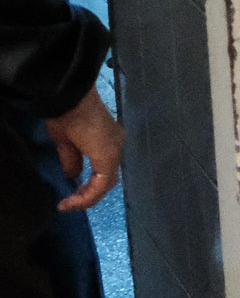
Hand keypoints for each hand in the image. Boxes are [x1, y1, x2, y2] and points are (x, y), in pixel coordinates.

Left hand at [46, 87, 121, 211]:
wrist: (73, 92)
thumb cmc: (67, 118)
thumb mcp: (63, 144)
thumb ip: (71, 163)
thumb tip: (74, 176)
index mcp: (107, 154)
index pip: (101, 185)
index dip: (84, 200)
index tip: (65, 205)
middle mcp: (117, 149)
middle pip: (109, 180)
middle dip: (91, 194)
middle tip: (71, 202)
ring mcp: (117, 141)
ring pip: (111, 171)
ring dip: (96, 184)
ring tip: (78, 191)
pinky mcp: (113, 135)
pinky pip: (109, 160)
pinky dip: (99, 171)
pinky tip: (86, 174)